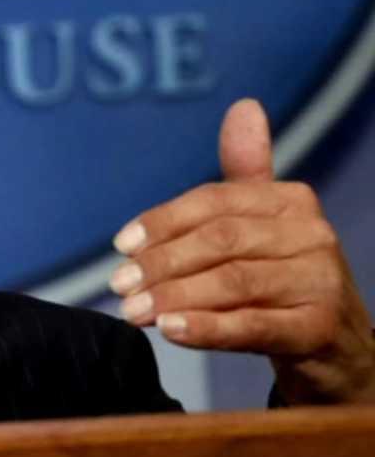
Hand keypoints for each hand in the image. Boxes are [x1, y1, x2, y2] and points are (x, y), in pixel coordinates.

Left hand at [109, 98, 374, 404]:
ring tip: (133, 312)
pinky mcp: (320, 328)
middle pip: (220, 240)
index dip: (163, 221)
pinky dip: (207, 328)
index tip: (121, 246)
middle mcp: (313, 235)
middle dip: (161, 262)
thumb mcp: (262, 226)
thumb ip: (244, 173)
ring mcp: (320, 282)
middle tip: (119, 285)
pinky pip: (254, 325)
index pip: (214, 203)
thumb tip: (244, 106)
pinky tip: (170, 330)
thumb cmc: (282, 280)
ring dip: (174, 297)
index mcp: (291, 202)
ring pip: (233, 283)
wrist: (337, 349)